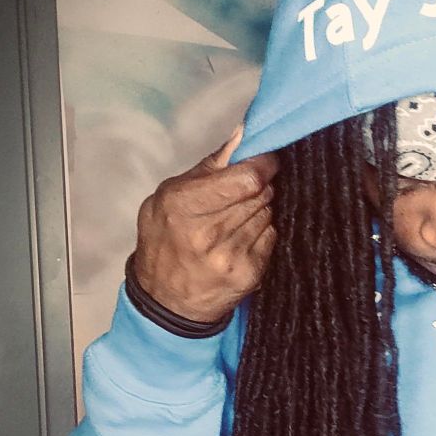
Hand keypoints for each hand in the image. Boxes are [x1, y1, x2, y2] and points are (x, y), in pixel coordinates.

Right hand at [132, 126, 279, 321]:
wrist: (167, 301)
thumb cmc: (165, 240)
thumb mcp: (167, 197)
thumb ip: (209, 166)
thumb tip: (244, 134)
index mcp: (183, 206)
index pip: (247, 179)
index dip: (262, 166)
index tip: (265, 162)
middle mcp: (208, 233)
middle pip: (261, 194)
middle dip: (259, 186)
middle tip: (246, 192)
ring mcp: (231, 256)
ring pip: (268, 213)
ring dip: (260, 210)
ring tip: (236, 218)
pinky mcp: (249, 273)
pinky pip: (271, 237)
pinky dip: (262, 232)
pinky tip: (242, 238)